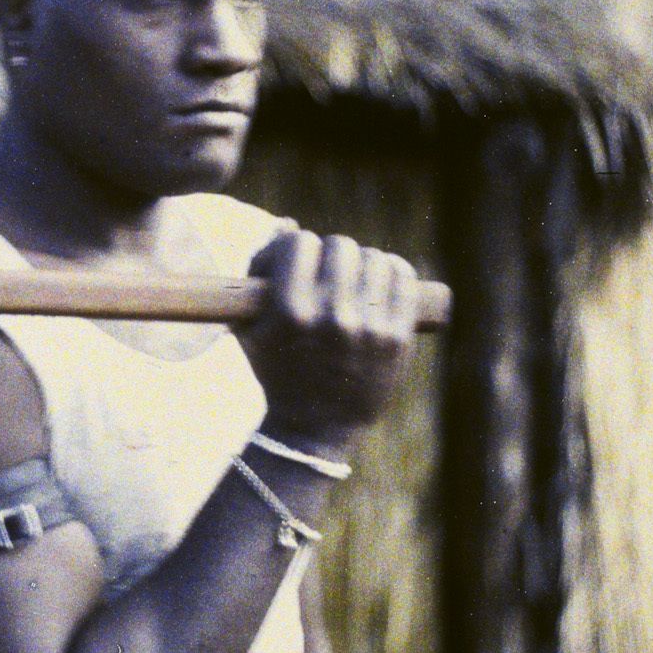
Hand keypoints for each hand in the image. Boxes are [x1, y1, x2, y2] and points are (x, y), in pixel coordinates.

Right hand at [241, 230, 418, 443]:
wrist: (314, 428)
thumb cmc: (276, 371)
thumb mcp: (249, 327)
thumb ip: (257, 274)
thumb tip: (290, 224)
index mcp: (290, 311)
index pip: (300, 242)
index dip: (295, 248)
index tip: (296, 263)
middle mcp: (331, 315)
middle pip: (340, 245)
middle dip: (330, 255)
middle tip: (327, 273)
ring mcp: (368, 326)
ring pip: (374, 258)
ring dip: (362, 264)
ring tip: (353, 281)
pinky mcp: (396, 337)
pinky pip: (404, 277)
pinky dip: (392, 272)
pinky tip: (380, 282)